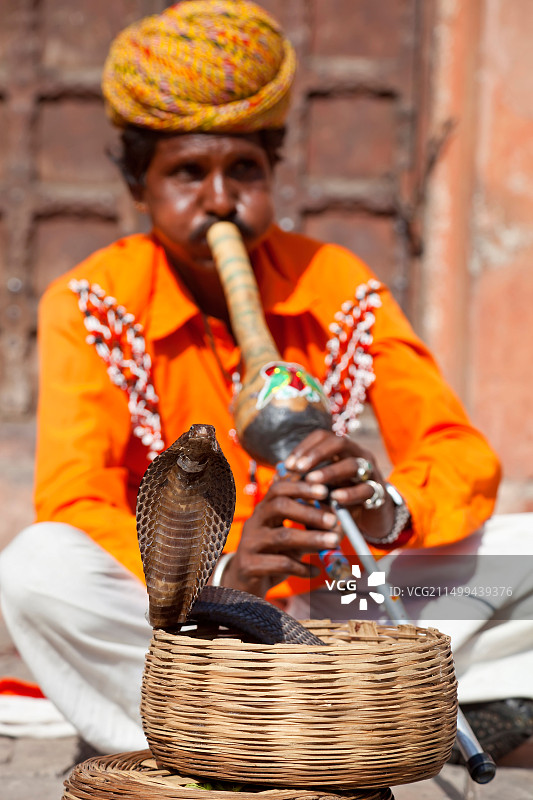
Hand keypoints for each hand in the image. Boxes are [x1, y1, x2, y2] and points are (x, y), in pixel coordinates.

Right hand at [221, 474, 341, 596]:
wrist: (244, 586)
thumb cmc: (273, 557)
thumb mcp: (291, 540)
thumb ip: (309, 529)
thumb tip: (338, 525)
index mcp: (264, 510)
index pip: (279, 489)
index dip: (301, 487)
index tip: (325, 491)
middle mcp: (254, 523)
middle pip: (278, 506)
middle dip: (308, 511)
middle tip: (333, 520)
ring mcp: (249, 544)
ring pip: (282, 536)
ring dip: (312, 538)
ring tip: (334, 543)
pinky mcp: (249, 565)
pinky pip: (280, 563)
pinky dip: (303, 567)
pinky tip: (316, 571)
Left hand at [284, 429, 394, 542]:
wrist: (370, 516)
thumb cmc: (340, 497)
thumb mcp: (322, 486)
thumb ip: (305, 480)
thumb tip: (278, 477)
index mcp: (341, 450)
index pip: (323, 437)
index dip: (305, 447)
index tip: (289, 464)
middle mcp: (357, 454)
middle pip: (339, 442)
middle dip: (317, 454)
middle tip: (299, 468)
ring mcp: (370, 471)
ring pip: (353, 464)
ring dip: (330, 472)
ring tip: (312, 482)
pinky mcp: (378, 491)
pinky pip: (366, 489)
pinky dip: (349, 493)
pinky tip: (335, 499)